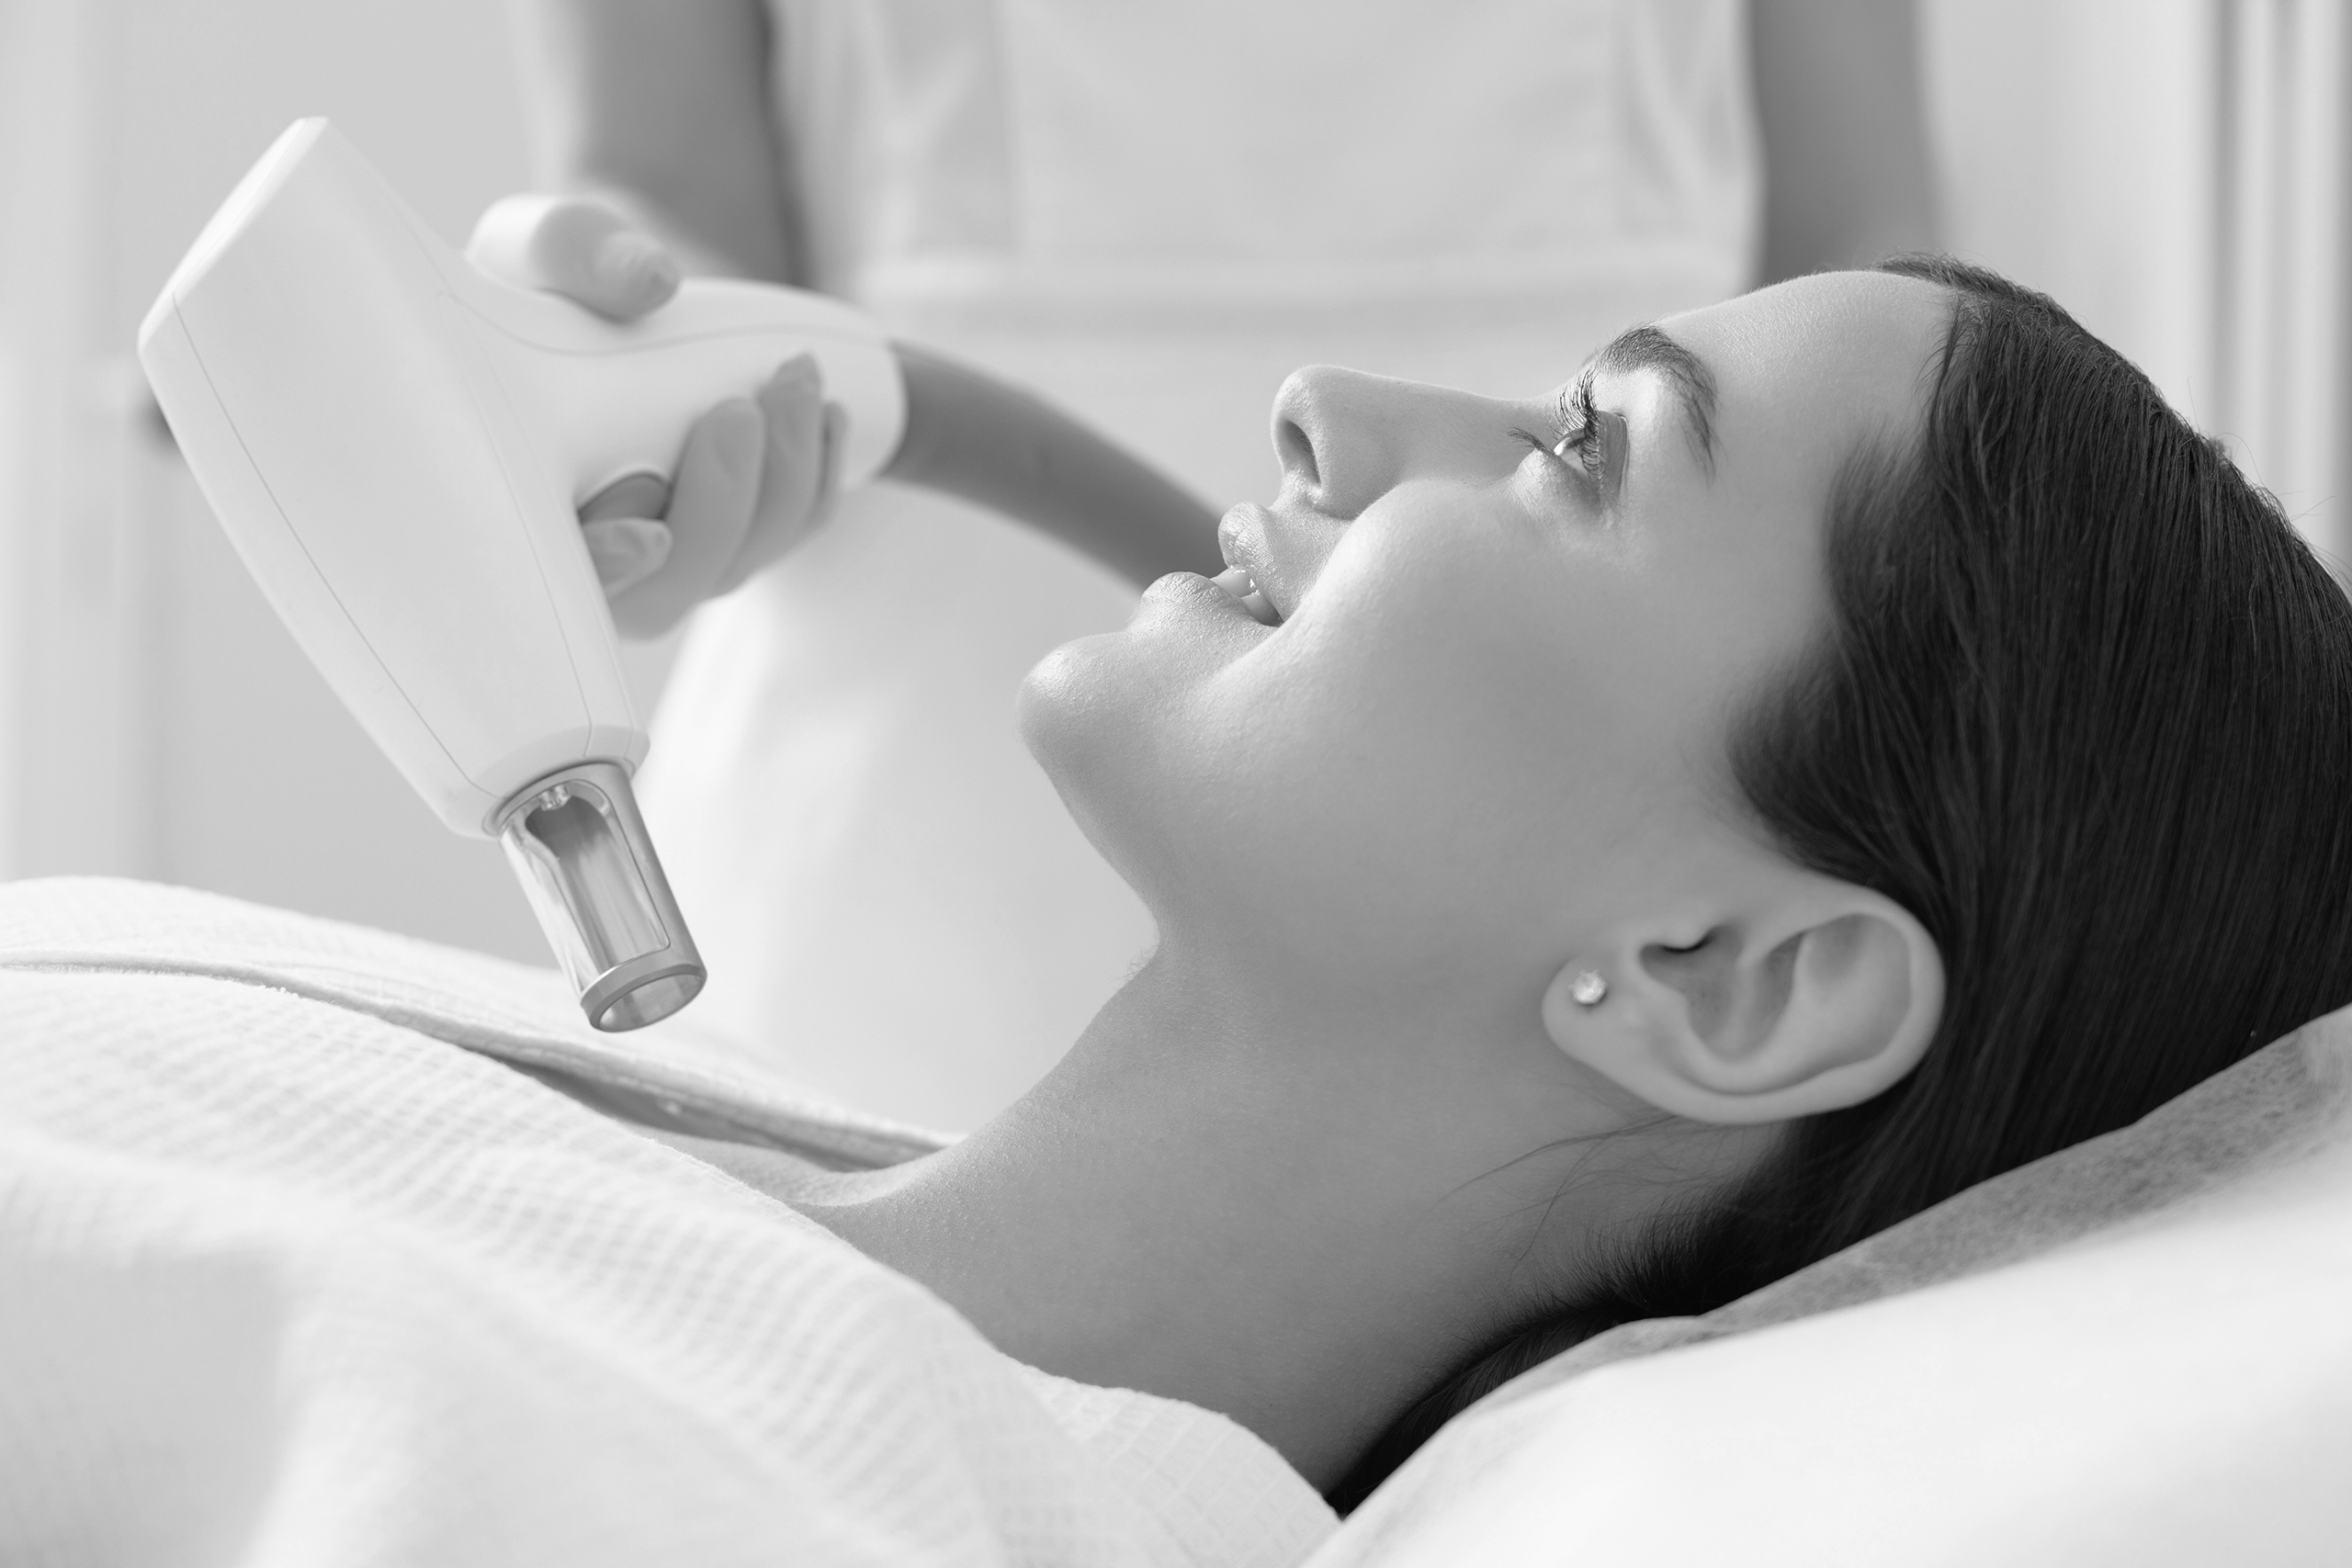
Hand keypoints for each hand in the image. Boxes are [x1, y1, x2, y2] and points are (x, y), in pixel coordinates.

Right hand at [468, 195, 845, 637]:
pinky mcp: (735, 529)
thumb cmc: (560, 277)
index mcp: (522, 502)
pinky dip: (819, 476)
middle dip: (723, 507)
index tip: (650, 533)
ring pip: (741, 562)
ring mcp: (671, 551)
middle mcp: (595, 547)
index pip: (558, 576)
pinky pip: (791, 531)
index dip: (608, 570)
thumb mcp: (552, 245)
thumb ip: (577, 253)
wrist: (621, 291)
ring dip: (785, 477)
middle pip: (668, 588)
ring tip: (793, 378)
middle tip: (739, 409)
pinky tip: (826, 412)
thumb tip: (648, 281)